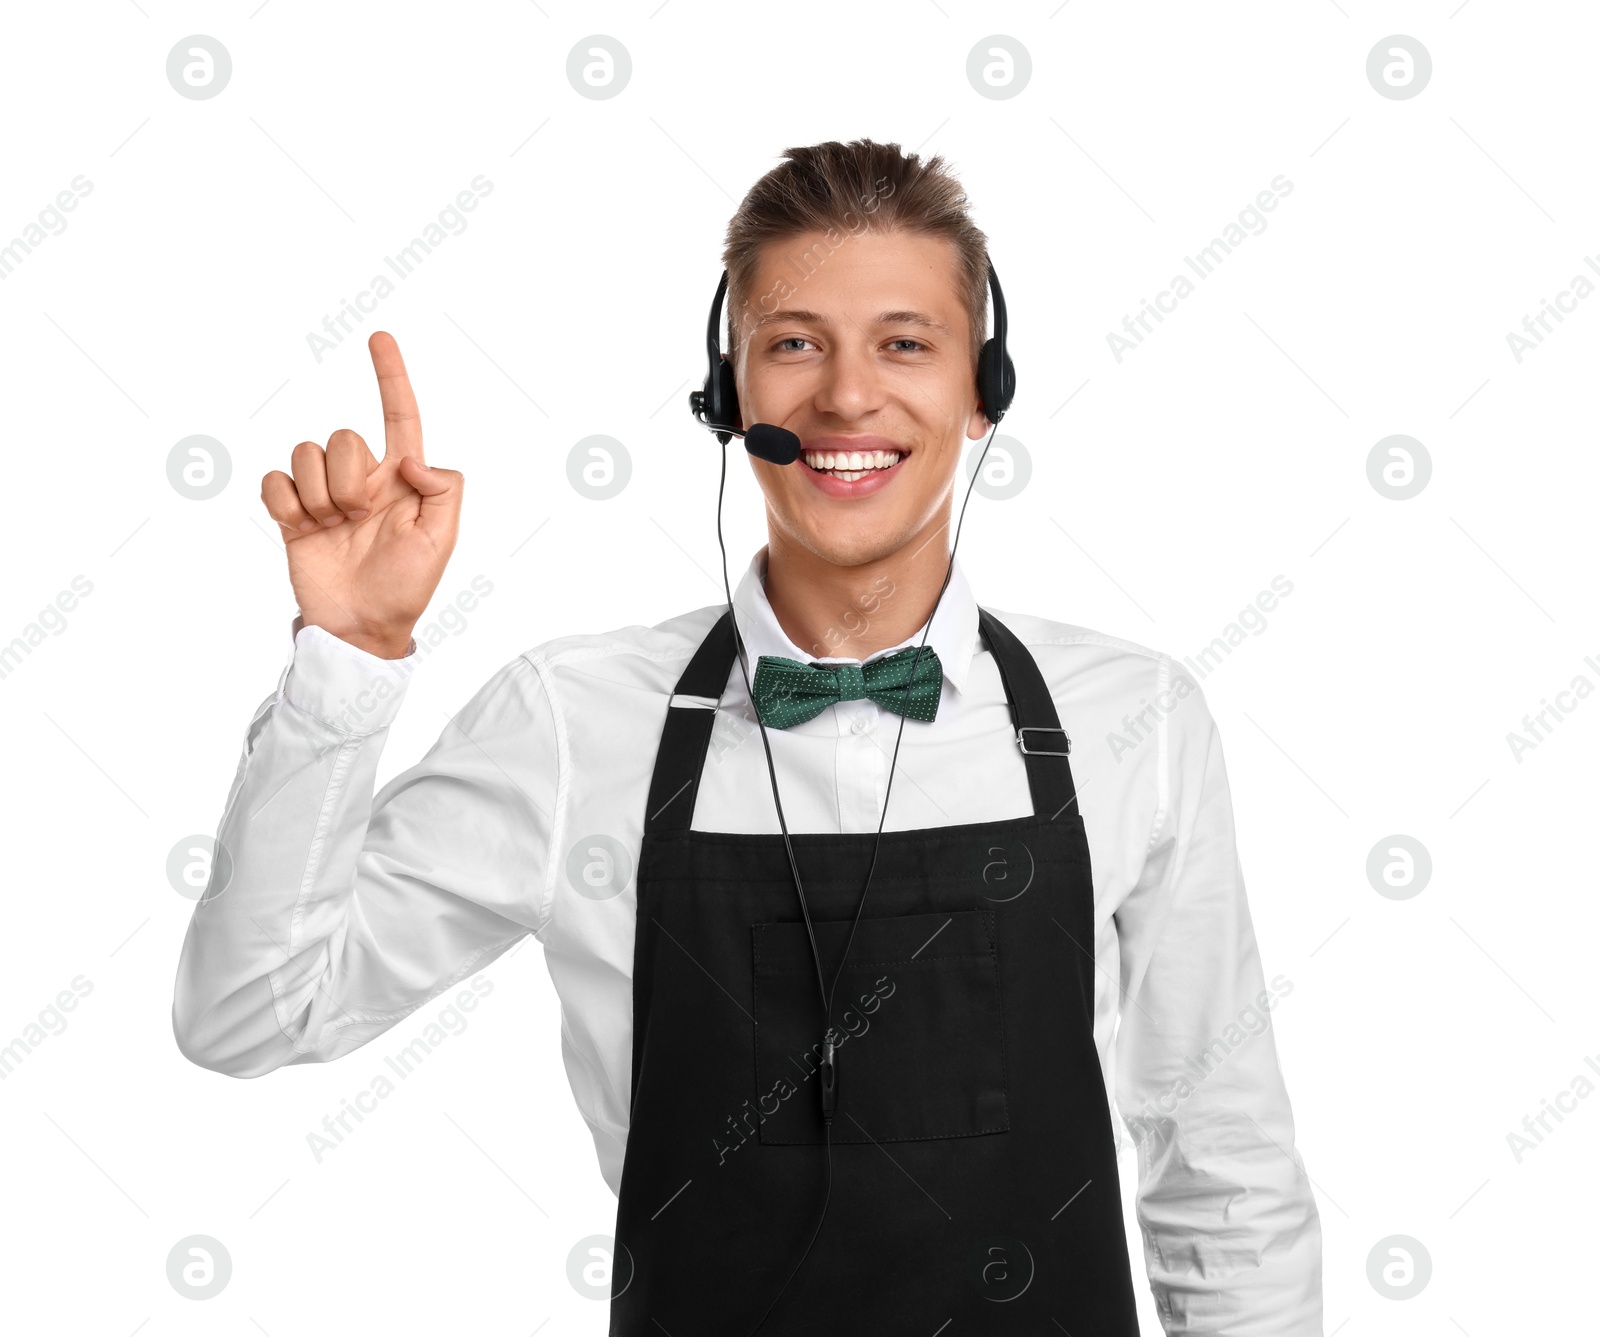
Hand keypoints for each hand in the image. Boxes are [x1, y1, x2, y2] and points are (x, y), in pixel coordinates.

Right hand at [261, 332, 461, 657]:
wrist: (362, 626)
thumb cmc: (407, 586)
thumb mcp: (442, 539)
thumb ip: (443, 488)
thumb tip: (412, 457)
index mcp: (401, 480)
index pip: (399, 416)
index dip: (391, 376)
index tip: (380, 338)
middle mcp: (362, 479)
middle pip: (342, 437)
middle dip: (347, 477)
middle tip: (359, 518)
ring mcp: (325, 495)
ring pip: (305, 454)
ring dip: (318, 495)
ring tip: (334, 529)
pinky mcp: (292, 514)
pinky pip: (274, 480)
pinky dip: (286, 503)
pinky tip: (304, 528)